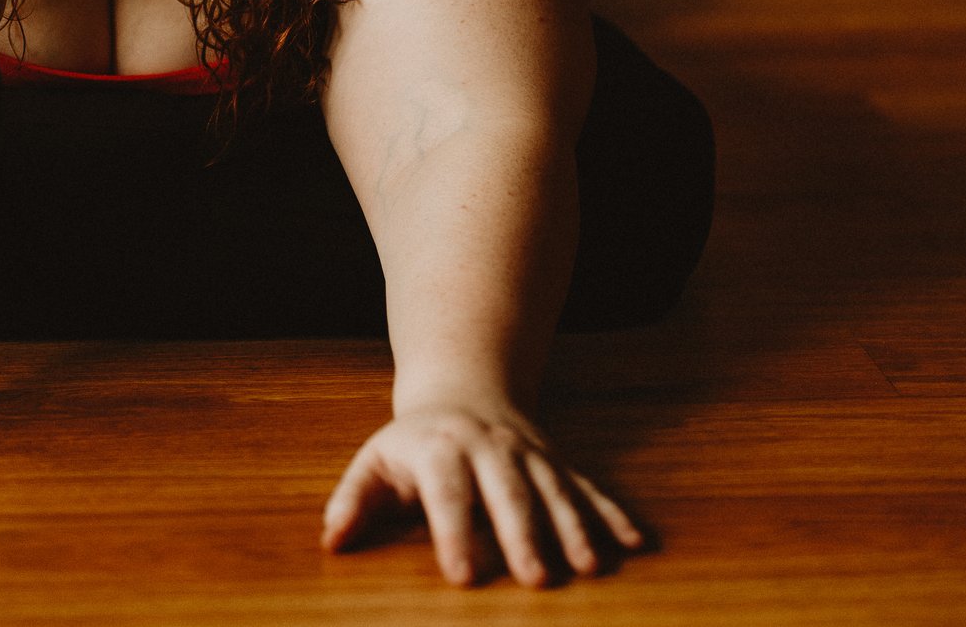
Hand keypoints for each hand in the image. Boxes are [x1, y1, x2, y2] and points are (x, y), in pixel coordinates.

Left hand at [321, 401, 644, 586]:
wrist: (464, 385)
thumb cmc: (412, 441)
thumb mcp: (375, 461)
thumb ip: (354, 500)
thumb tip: (331, 541)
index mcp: (442, 450)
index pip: (448, 494)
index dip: (454, 533)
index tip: (462, 575)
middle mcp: (491, 449)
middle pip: (509, 495)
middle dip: (523, 536)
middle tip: (534, 579)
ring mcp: (530, 454)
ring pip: (555, 491)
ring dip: (574, 528)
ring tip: (588, 566)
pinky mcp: (557, 462)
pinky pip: (588, 488)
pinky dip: (612, 514)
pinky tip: (634, 543)